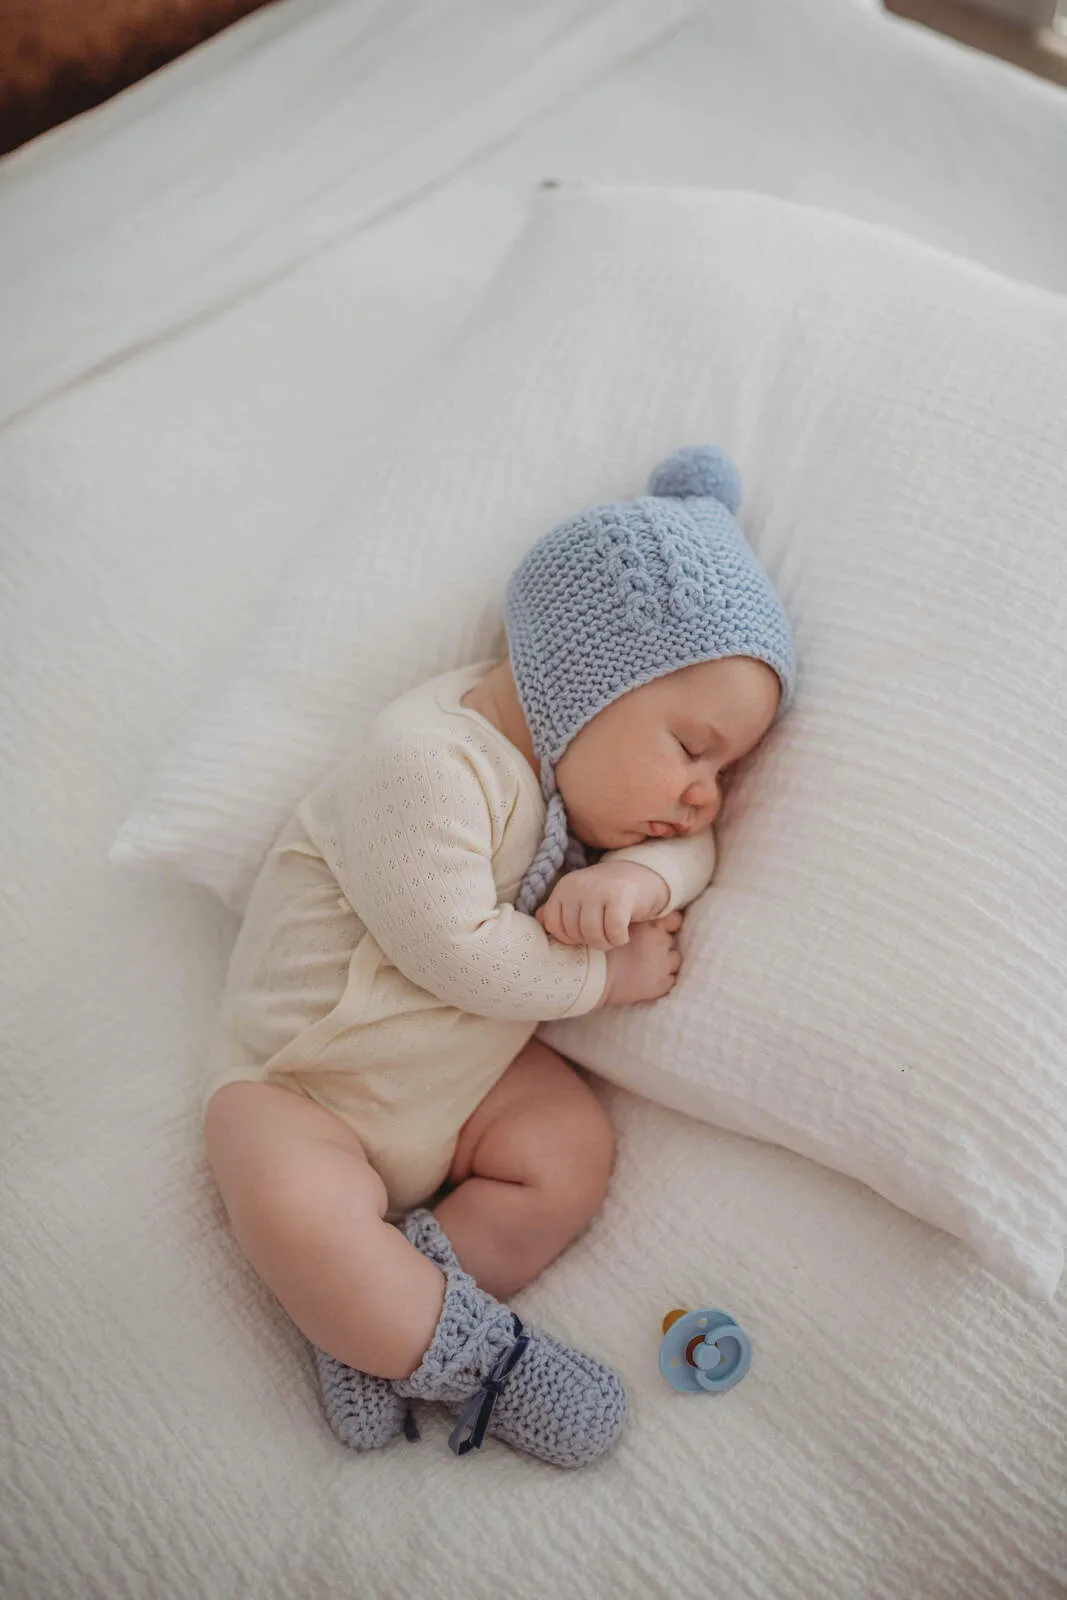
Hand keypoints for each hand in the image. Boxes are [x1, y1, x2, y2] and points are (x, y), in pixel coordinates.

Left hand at [535, 862, 669, 951]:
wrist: (642, 875)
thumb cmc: (607, 894)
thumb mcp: (579, 897)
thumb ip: (559, 908)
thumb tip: (539, 919)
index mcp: (564, 887)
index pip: (552, 924)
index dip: (568, 938)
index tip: (584, 934)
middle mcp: (578, 885)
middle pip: (574, 933)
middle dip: (590, 942)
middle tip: (603, 935)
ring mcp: (598, 889)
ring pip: (592, 934)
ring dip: (605, 943)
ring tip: (613, 936)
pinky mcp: (620, 896)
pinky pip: (614, 931)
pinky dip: (619, 939)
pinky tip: (624, 934)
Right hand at [597, 912, 683, 1006]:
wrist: (593, 975)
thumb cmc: (599, 947)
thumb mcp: (617, 925)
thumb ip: (633, 920)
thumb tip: (642, 917)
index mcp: (652, 926)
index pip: (675, 919)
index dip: (669, 923)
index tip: (662, 927)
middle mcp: (661, 943)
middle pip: (671, 940)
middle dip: (662, 943)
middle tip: (646, 948)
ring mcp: (663, 965)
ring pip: (674, 959)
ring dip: (666, 961)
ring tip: (650, 964)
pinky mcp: (660, 985)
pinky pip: (671, 980)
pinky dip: (664, 979)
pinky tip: (650, 978)